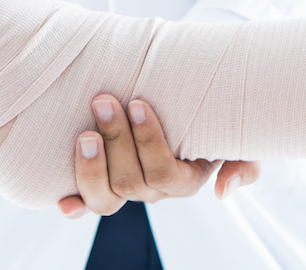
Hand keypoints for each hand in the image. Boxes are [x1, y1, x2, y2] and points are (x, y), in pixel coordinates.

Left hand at [57, 95, 260, 217]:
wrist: (183, 100)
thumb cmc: (208, 112)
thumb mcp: (235, 132)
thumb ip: (243, 162)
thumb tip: (223, 190)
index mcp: (186, 179)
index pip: (165, 173)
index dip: (148, 141)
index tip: (138, 102)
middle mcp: (154, 190)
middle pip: (132, 182)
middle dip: (116, 140)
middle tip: (104, 101)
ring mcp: (126, 189)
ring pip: (107, 199)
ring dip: (92, 169)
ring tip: (84, 135)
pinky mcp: (102, 185)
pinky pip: (88, 206)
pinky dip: (75, 205)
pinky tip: (62, 202)